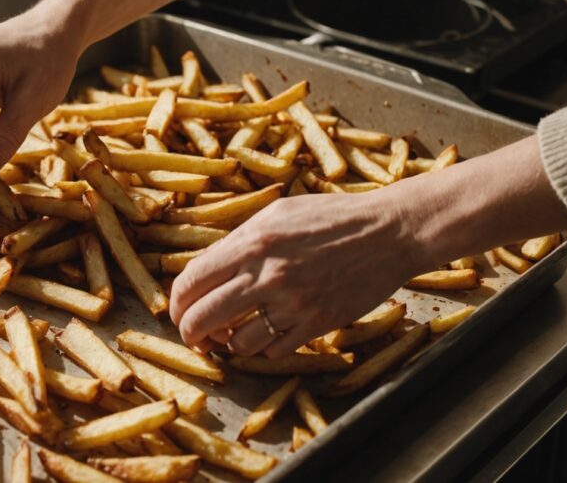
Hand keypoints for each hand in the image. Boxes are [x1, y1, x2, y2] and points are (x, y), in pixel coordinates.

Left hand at [169, 191, 420, 358]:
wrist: (389, 231)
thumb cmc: (331, 217)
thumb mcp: (277, 214)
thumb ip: (238, 241)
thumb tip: (203, 270)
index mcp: (252, 242)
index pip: (192, 281)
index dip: (178, 302)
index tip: (179, 311)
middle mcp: (268, 274)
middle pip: (204, 318)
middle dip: (191, 332)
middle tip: (195, 336)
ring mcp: (293, 303)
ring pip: (238, 343)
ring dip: (230, 343)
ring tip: (233, 335)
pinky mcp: (317, 324)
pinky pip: (274, 351)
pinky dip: (264, 347)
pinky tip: (266, 333)